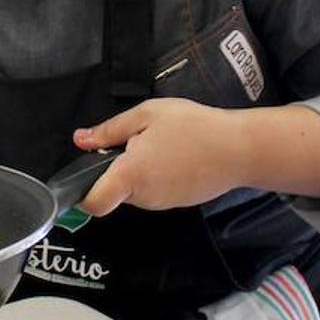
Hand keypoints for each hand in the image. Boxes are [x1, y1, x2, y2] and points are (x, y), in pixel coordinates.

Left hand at [72, 98, 247, 216]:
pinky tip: (175, 157)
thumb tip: (80, 140)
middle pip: (114, 191)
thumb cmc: (193, 126)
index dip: (82, 194)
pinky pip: (153, 193)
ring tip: (161, 146)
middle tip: (137, 141)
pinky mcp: (177, 204)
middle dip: (116, 171)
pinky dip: (156, 178)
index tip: (84, 175)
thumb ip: (110, 130)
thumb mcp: (148, 114)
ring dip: (137, 173)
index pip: (94, 203)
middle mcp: (143, 197)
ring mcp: (161, 204)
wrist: (240, 149)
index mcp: (131, 175)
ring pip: (134, 192)